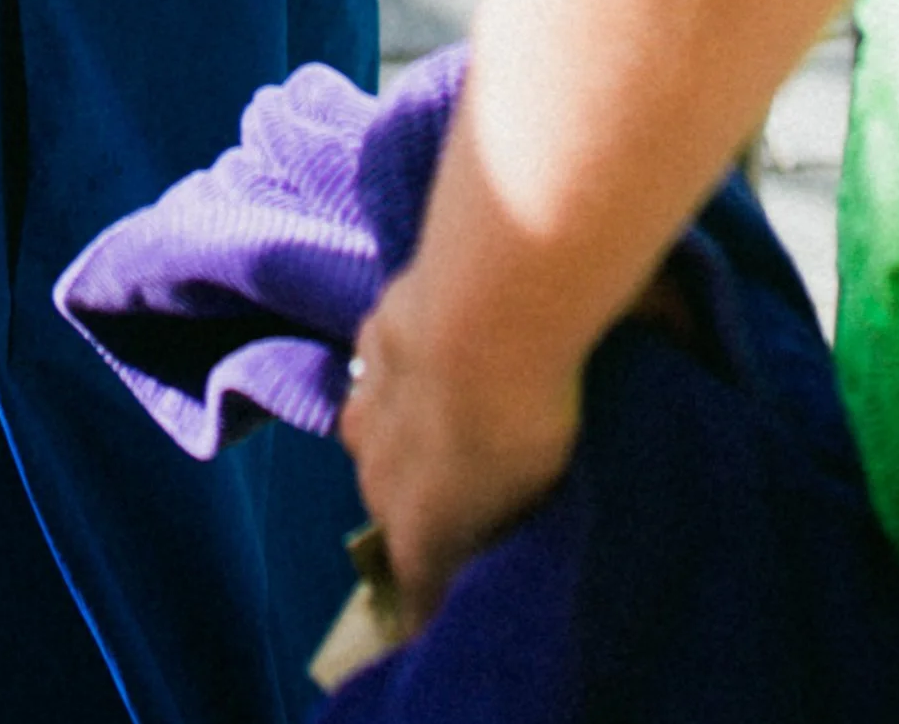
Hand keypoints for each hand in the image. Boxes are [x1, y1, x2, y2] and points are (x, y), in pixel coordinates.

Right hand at [339, 273, 579, 627]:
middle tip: (466, 479)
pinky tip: (442, 348)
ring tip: (454, 406)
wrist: (486, 314)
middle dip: (417, 500)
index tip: (449, 580)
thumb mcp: (532, 496)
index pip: (416, 579)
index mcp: (416, 530)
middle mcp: (375, 474)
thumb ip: (499, 517)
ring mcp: (366, 402)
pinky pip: (380, 369)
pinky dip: (405, 368)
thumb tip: (491, 523)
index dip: (432, 583)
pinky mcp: (369, 336)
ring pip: (373, 432)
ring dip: (403, 431)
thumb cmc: (522, 423)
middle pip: (389, 502)